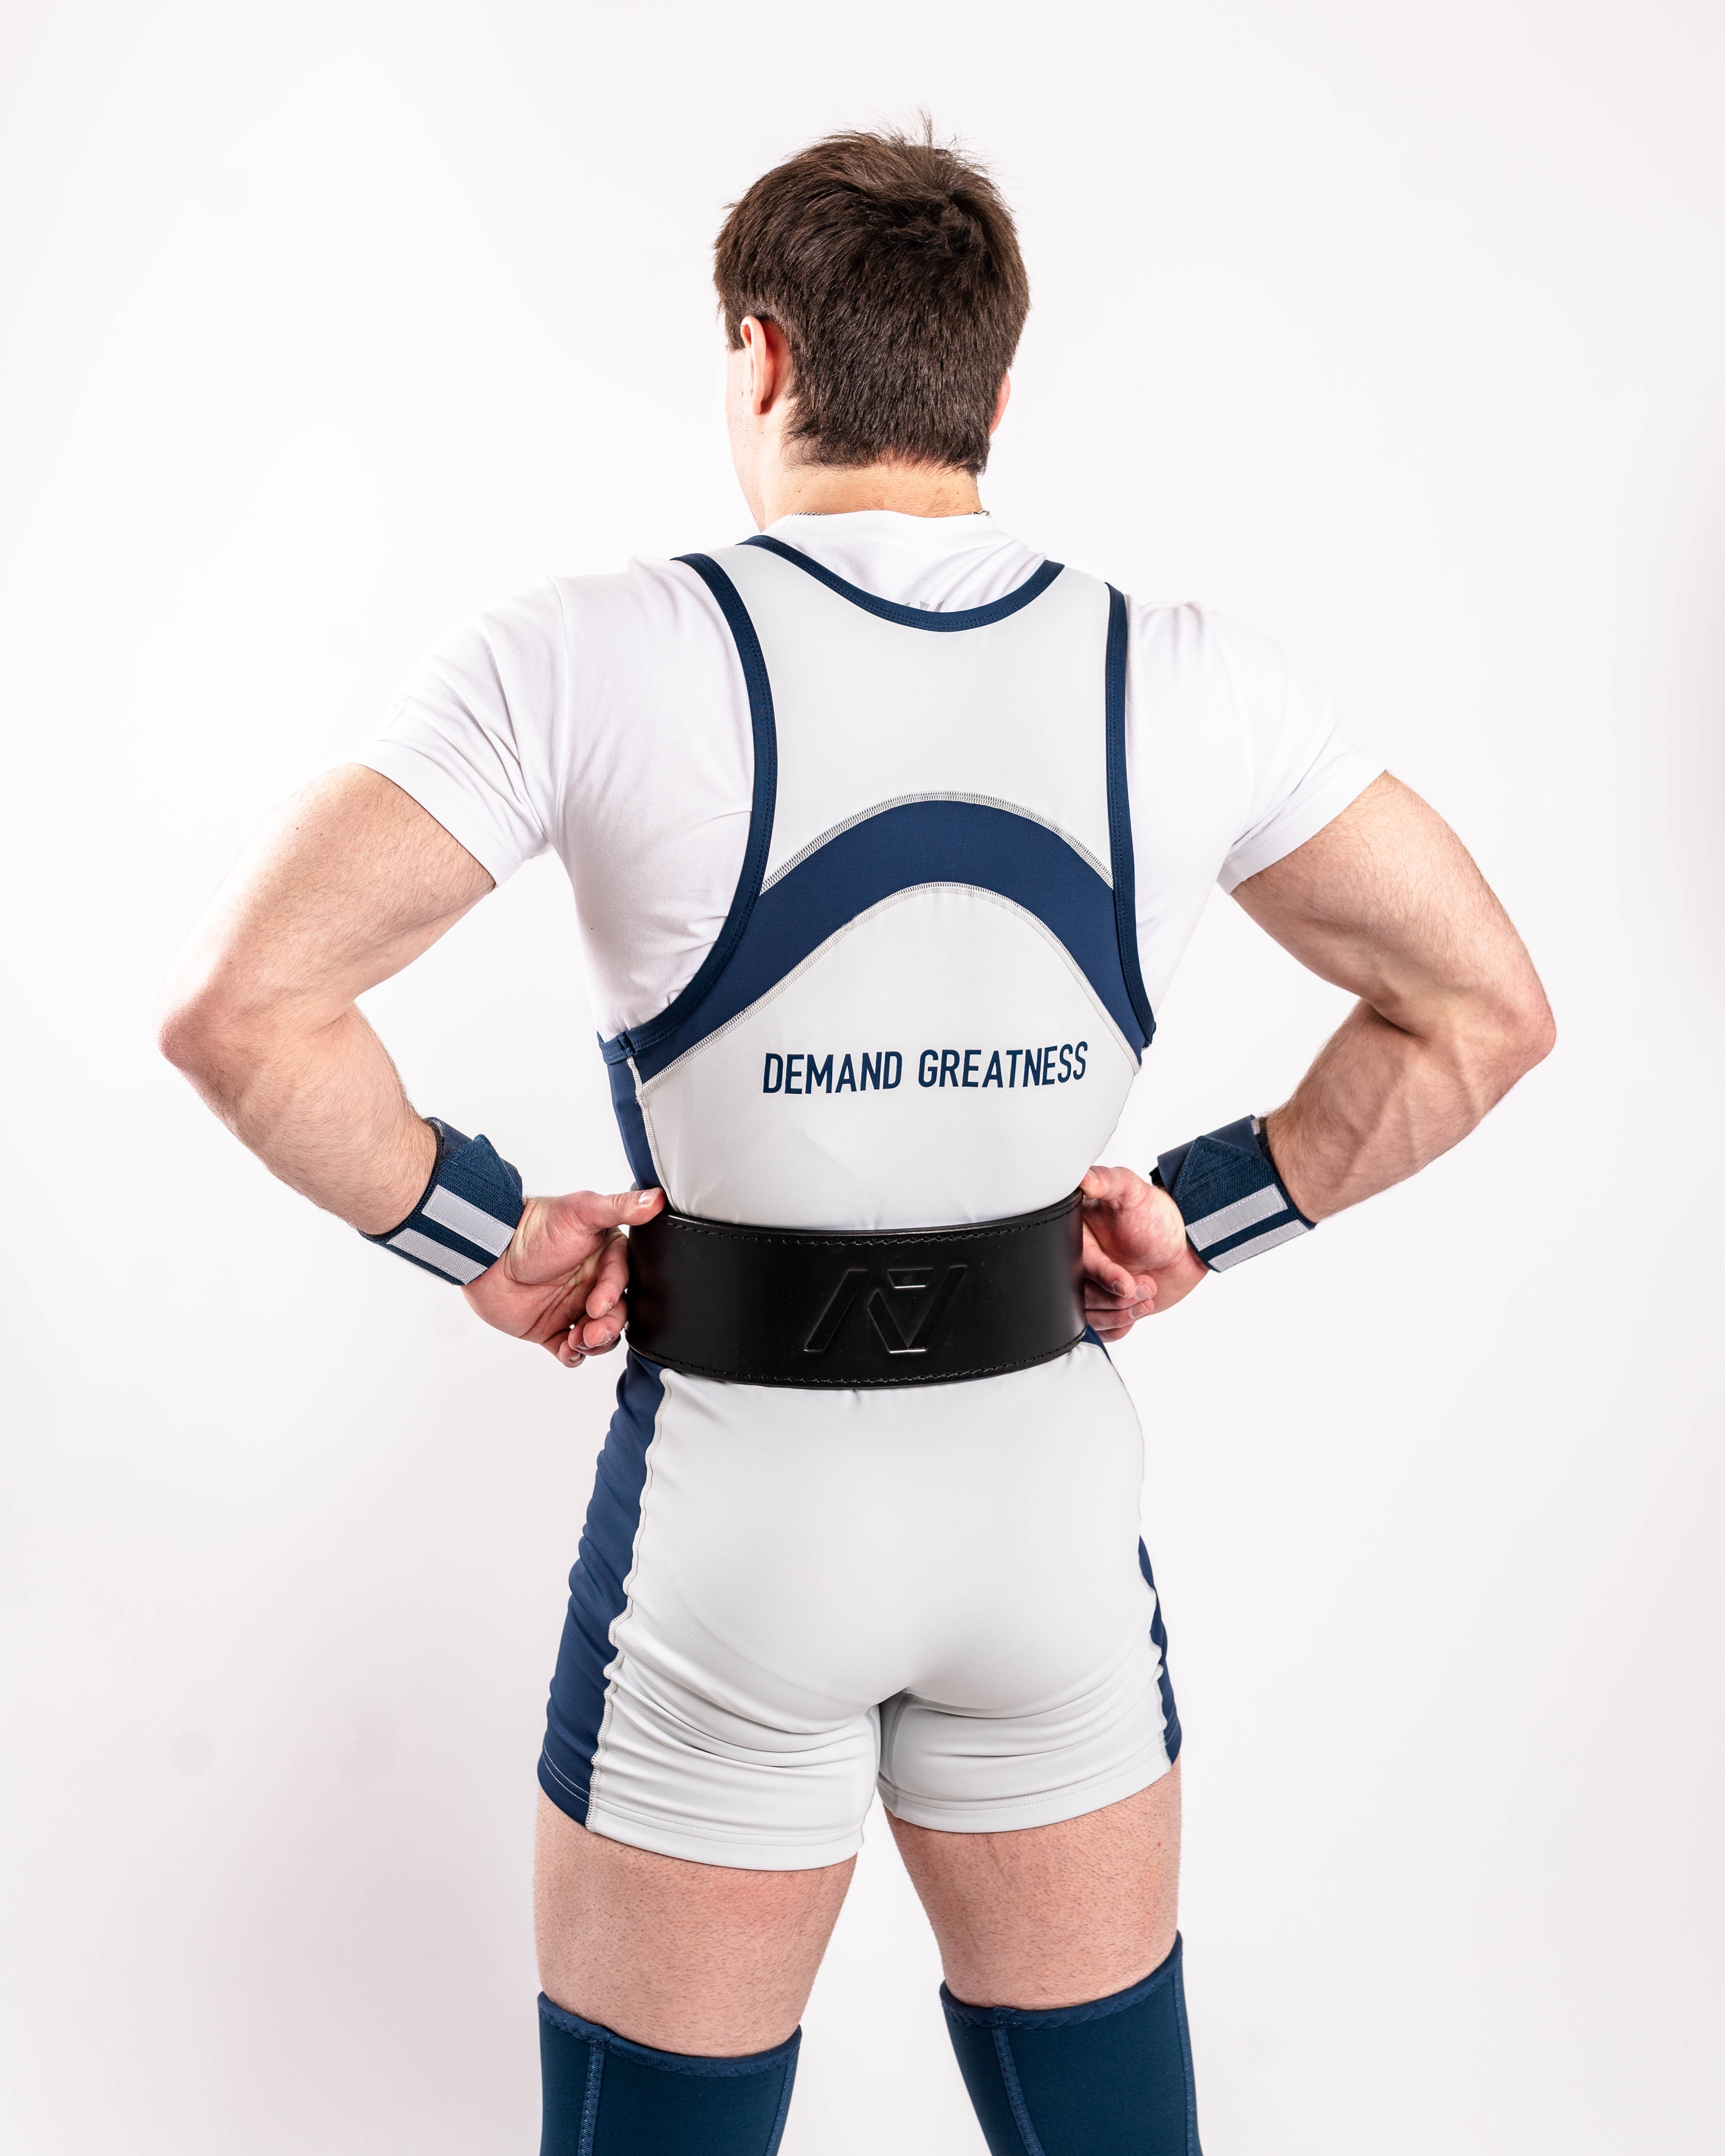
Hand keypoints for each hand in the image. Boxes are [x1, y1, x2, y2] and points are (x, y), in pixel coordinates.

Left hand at [463, 1186, 665, 1366]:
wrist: (486, 1251)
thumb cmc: (534, 1227)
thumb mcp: (581, 1210)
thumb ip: (619, 1207)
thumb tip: (657, 1199)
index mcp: (604, 1257)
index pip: (623, 1282)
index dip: (613, 1295)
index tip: (598, 1303)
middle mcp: (591, 1284)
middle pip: (615, 1314)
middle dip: (608, 1328)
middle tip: (591, 1332)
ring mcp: (571, 1308)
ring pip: (597, 1336)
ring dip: (593, 1344)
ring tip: (577, 1341)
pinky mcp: (550, 1329)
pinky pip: (569, 1350)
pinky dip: (572, 1355)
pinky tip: (567, 1350)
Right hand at [1080, 1164, 1206, 1340]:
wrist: (1184, 1244)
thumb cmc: (1157, 1214)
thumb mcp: (1131, 1191)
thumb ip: (1107, 1181)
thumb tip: (1082, 1177)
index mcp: (1076, 1238)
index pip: (1077, 1266)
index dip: (1103, 1276)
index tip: (1127, 1280)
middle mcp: (1079, 1265)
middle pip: (1079, 1297)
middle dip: (1116, 1299)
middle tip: (1146, 1285)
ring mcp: (1092, 1288)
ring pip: (1090, 1317)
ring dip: (1122, 1313)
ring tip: (1149, 1293)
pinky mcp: (1106, 1308)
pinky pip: (1102, 1330)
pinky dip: (1120, 1326)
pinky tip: (1140, 1308)